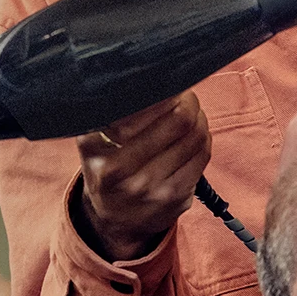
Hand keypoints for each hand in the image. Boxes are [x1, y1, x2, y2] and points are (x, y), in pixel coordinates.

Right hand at [71, 92, 210, 260]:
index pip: (138, 106)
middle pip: (178, 118)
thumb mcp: (95, 138)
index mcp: (92, 145)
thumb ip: (114, 109)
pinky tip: (195, 133)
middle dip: (187, 99)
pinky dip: (204, 136)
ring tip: (190, 111)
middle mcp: (116, 169)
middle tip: (183, 94)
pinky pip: (202, 154)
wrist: (116, 220)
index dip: (162, 88)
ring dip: (198, 116)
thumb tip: (157, 76)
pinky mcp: (173, 198)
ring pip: (194, 135)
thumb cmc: (109, 165)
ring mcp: (146, 187)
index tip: (164, 80)